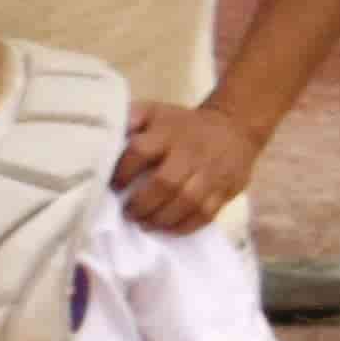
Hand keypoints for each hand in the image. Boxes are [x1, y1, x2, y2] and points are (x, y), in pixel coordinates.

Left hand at [117, 98, 262, 233]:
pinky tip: (167, 229)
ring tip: (144, 224)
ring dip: (161, 218)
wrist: (233, 126)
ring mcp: (211, 172)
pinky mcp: (226, 189)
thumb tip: (106, 130)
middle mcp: (190, 152)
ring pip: (187, 202)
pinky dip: (184, 226)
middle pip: (165, 183)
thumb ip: (130, 118)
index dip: (123, 172)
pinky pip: (206, 214)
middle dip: (142, 203)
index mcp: (167, 132)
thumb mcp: (155, 112)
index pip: (140, 151)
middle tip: (128, 213)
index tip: (113, 186)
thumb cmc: (182, 124)